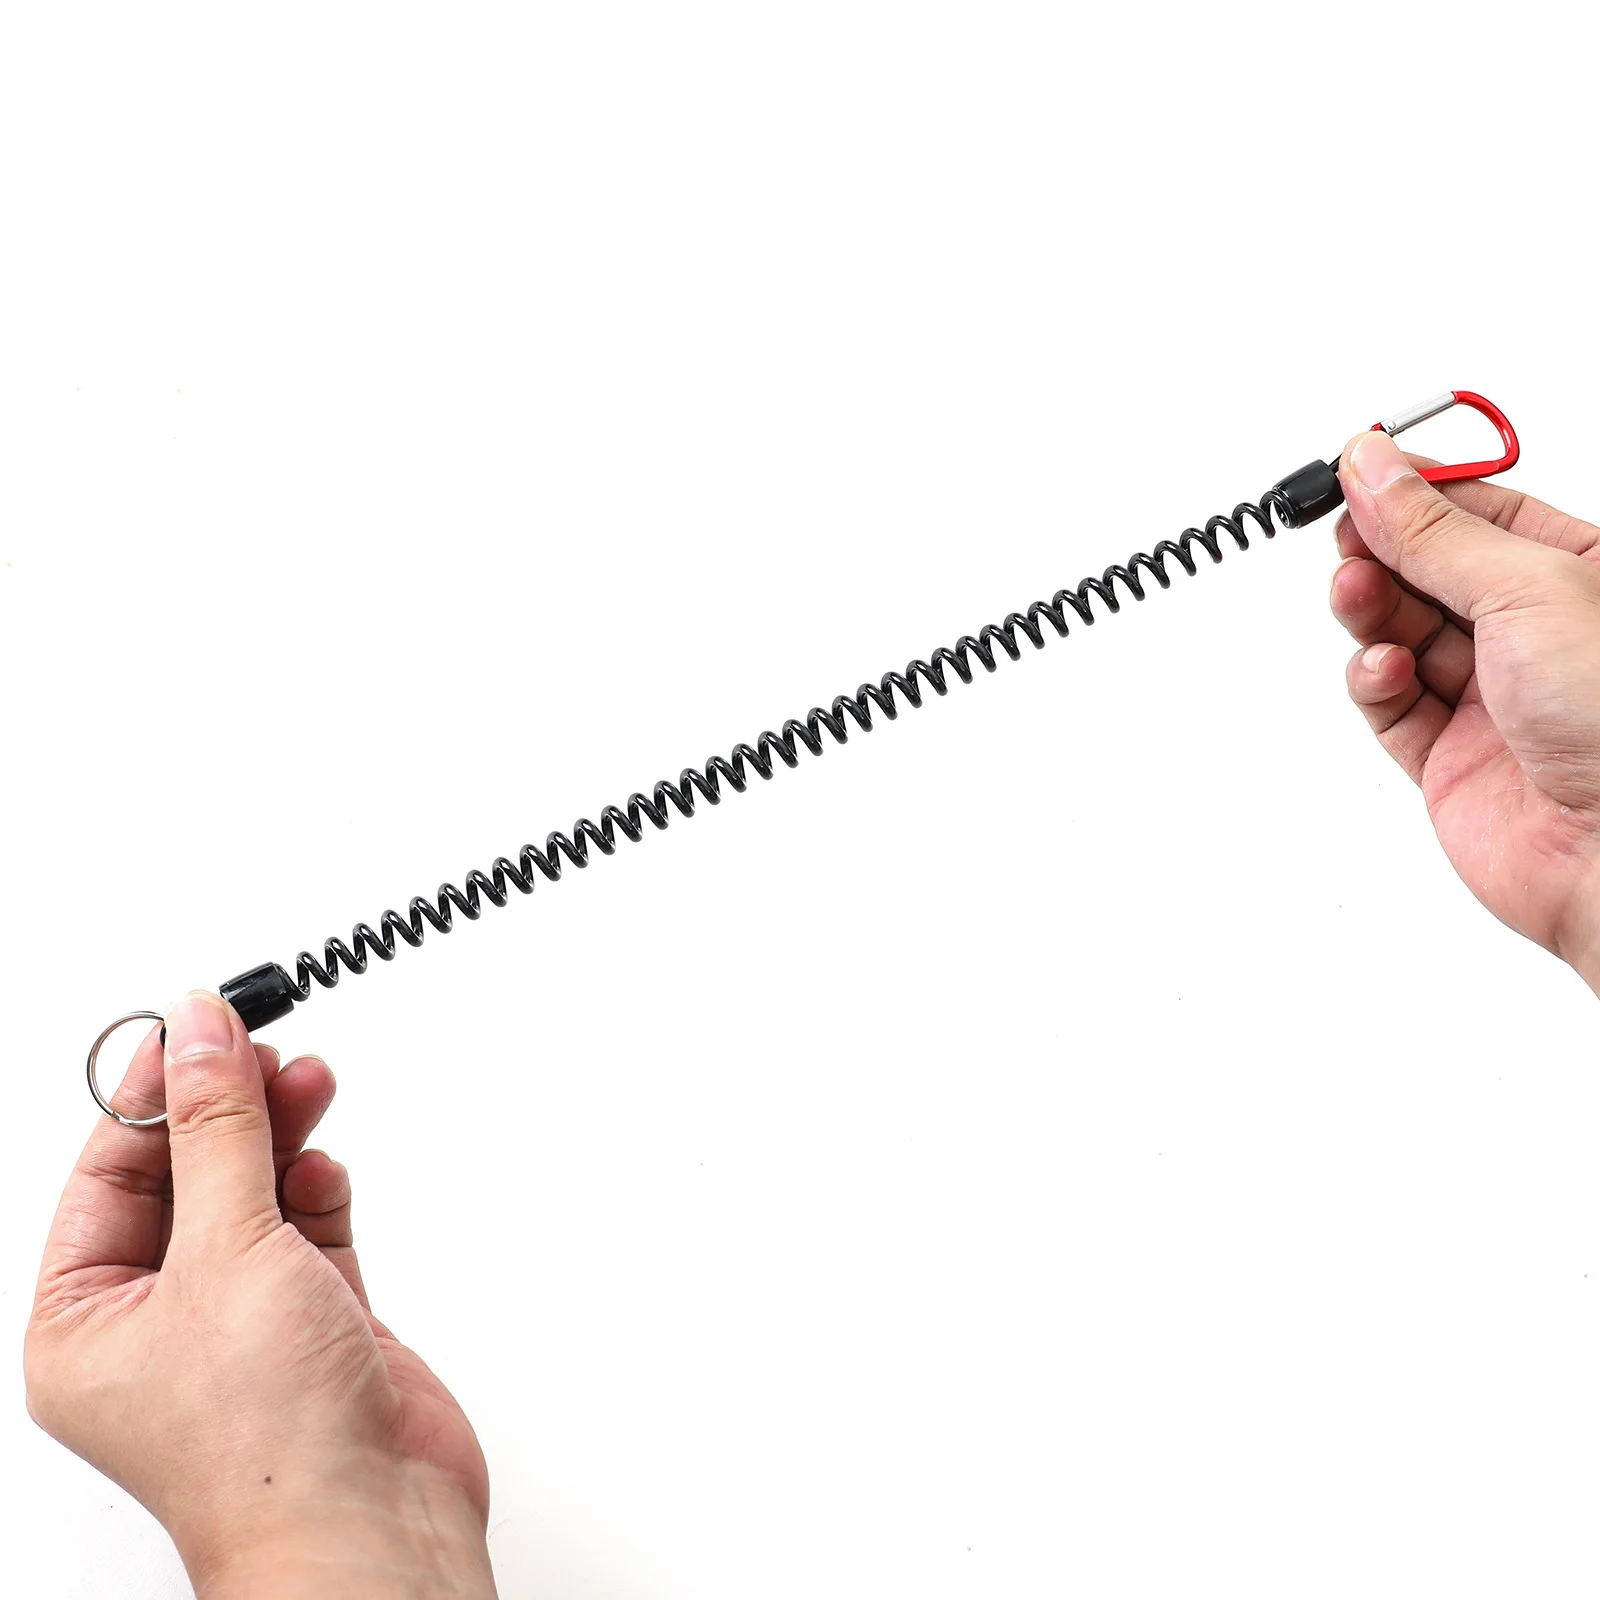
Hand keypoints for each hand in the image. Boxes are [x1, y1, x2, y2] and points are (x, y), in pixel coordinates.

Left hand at [25, 991, 496, 1598]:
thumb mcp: (225, 1251)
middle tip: (260, 1044)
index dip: (151, 1092)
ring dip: (280, 1136)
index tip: (195, 1021)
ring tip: (308, 1080)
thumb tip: (198, 1029)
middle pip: (186, 1177)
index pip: (109, 1175)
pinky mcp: (316, 1321)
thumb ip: (218, 1128)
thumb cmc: (264, 1441)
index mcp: (87, 1322)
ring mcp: (243, 1321)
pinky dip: (320, 1188)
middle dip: (225, 1108)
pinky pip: (309, 1228)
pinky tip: (325, 1165)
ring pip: (253, 1195)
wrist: (371, 1523)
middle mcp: (160, 1321)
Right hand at [1330, 428, 1599, 993]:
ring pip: (1401, 633)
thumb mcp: (1527, 588)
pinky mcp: (1450, 758)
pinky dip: (1374, 682)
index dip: (1415, 492)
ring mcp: (1491, 697)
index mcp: (1580, 576)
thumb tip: (1372, 468)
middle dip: (1382, 552)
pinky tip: (1382, 669)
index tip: (1358, 471)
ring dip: (1371, 611)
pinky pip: (1391, 705)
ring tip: (1356, 595)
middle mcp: (1535, 635)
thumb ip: (1434, 532)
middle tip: (1346, 539)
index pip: (1481, 512)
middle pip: (1429, 571)